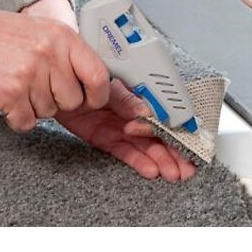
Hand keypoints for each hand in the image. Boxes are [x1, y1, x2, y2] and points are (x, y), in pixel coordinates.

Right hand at [0, 0, 109, 131]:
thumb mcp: (35, 32)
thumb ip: (60, 54)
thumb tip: (81, 86)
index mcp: (62, 36)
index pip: (99, 75)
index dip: (95, 95)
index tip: (87, 101)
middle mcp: (51, 54)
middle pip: (71, 102)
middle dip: (52, 101)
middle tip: (29, 87)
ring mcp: (31, 74)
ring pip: (46, 114)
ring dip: (28, 106)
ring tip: (9, 84)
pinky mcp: (10, 93)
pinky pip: (25, 122)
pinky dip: (12, 116)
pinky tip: (0, 96)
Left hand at [56, 79, 196, 181]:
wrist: (63, 84)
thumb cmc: (88, 77)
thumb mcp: (111, 85)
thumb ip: (128, 101)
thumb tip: (146, 114)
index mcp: (140, 98)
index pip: (165, 118)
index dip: (178, 134)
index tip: (189, 147)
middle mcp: (133, 115)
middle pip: (159, 137)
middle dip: (174, 154)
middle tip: (184, 169)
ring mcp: (120, 128)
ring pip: (145, 148)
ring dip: (160, 161)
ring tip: (171, 173)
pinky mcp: (106, 139)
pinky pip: (125, 152)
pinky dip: (138, 161)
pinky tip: (151, 170)